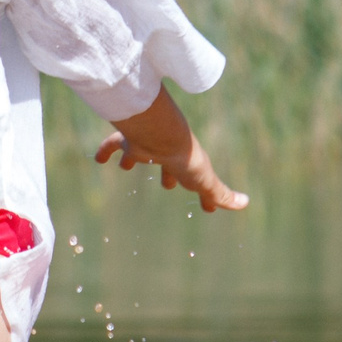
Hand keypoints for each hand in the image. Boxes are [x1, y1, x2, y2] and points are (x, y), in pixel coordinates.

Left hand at [94, 89, 247, 212]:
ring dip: (132, 159)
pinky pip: (112, 145)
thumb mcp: (205, 181)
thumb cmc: (185, 159)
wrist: (163, 137)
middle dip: (168, 174)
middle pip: (167, 165)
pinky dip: (105, 151)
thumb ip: (221, 194)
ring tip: (125, 165)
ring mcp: (146, 147)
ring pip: (139, 153)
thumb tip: (244, 204)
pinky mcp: (128, 142)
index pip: (196, 181)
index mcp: (184, 165)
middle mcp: (165, 154)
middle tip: (167, 184)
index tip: (206, 204)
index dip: (202, 192)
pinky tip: (97, 159)